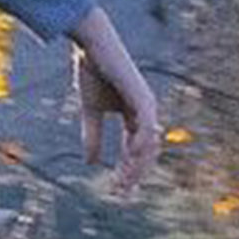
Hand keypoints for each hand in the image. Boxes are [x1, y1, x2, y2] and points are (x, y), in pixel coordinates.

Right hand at [66, 8, 162, 193]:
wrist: (92, 46)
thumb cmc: (91, 72)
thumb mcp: (90, 111)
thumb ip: (93, 136)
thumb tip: (91, 163)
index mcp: (134, 115)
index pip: (136, 150)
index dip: (127, 170)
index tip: (116, 189)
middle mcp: (145, 113)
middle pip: (146, 152)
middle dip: (135, 173)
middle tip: (122, 191)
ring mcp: (146, 105)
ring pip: (148, 143)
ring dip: (137, 164)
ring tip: (124, 179)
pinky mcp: (142, 98)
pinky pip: (145, 128)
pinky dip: (139, 144)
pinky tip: (128, 157)